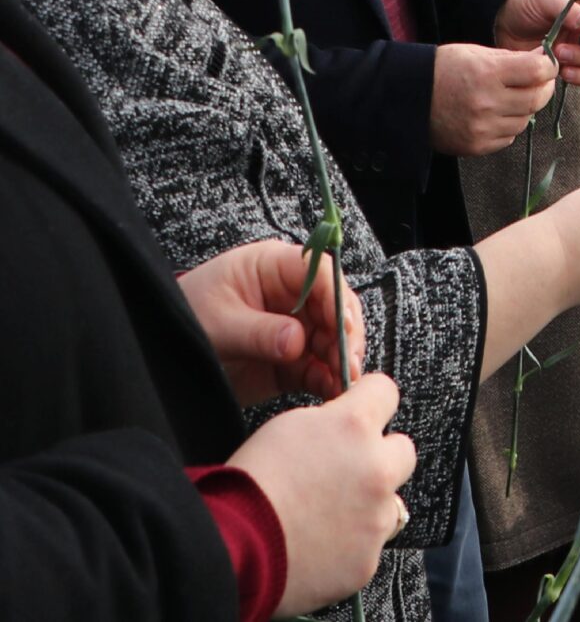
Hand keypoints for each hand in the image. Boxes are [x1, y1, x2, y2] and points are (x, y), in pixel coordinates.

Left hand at [178, 239, 363, 404]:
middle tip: (346, 362)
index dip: (337, 299)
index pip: (320, 274)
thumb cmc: (182, 318)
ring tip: (342, 382)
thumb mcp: (216, 323)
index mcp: (273, 267)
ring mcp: (293, 326)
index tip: (343, 327)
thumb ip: (257, 332)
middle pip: (335, 307)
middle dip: (345, 335)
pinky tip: (331, 390)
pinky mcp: (290, 358)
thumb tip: (296, 342)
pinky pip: (318, 366)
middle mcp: (291, 294)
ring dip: (341, 360)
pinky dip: (328, 379)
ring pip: (333, 339)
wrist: (156, 351)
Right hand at [228, 373, 415, 614]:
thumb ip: (330, 422)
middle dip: (379, 456)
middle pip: (402, 450)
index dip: (371, 400)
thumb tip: (345, 425)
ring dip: (367, 504)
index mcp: (353, 427)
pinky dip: (351, 544)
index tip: (363, 408)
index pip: (386, 391)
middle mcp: (376, 468)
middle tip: (346, 470)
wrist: (231, 549)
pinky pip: (370, 543)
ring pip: (389, 501)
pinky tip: (318, 546)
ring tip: (323, 516)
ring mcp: (377, 517)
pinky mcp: (369, 558)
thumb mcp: (286, 428)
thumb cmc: (247, 486)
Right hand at [428, 45, 554, 156]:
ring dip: (525, 109)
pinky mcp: (476, 146)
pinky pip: (509, 137)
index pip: (537, 72)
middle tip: (539, 82)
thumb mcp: (477, 53)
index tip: (548, 65)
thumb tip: (546, 60)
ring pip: (525, 120)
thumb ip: (514, 58)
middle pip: (536, 99)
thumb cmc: (444, 69)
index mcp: (487, 73)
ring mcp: (481, 128)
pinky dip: (509, 126)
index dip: (549, 67)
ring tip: (511, 98)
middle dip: (543, 89)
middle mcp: (486, 102)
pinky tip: (496, 114)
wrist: (408, 97)